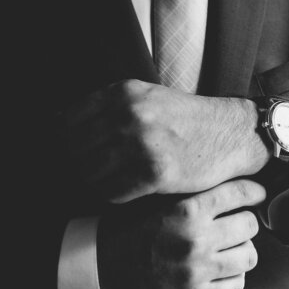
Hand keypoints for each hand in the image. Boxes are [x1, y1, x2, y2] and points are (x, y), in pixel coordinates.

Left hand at [64, 79, 269, 202]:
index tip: (68, 153)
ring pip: (89, 173)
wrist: (230, 135)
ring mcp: (141, 144)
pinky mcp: (155, 172)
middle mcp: (128, 115)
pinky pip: (112, 192)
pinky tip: (126, 190)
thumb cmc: (185, 120)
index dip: (62, 142)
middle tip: (90, 173)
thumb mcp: (145, 97)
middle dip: (77, 165)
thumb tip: (59, 124)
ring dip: (95, 182)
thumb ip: (107, 107)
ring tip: (109, 182)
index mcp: (122, 93)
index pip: (65, 121)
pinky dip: (113, 195)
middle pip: (74, 150)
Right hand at [96, 179, 265, 288]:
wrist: (101, 265)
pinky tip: (221, 268)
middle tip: (234, 221)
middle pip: (249, 225)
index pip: (240, 194)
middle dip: (244, 221)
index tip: (256, 193)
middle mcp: (196, 239)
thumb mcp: (155, 197)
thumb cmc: (127, 226)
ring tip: (229, 246)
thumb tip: (228, 177)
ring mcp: (198, 270)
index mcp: (186, 209)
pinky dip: (234, 275)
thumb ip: (190, 189)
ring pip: (248, 256)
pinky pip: (236, 284)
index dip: (253, 191)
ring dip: (242, 249)